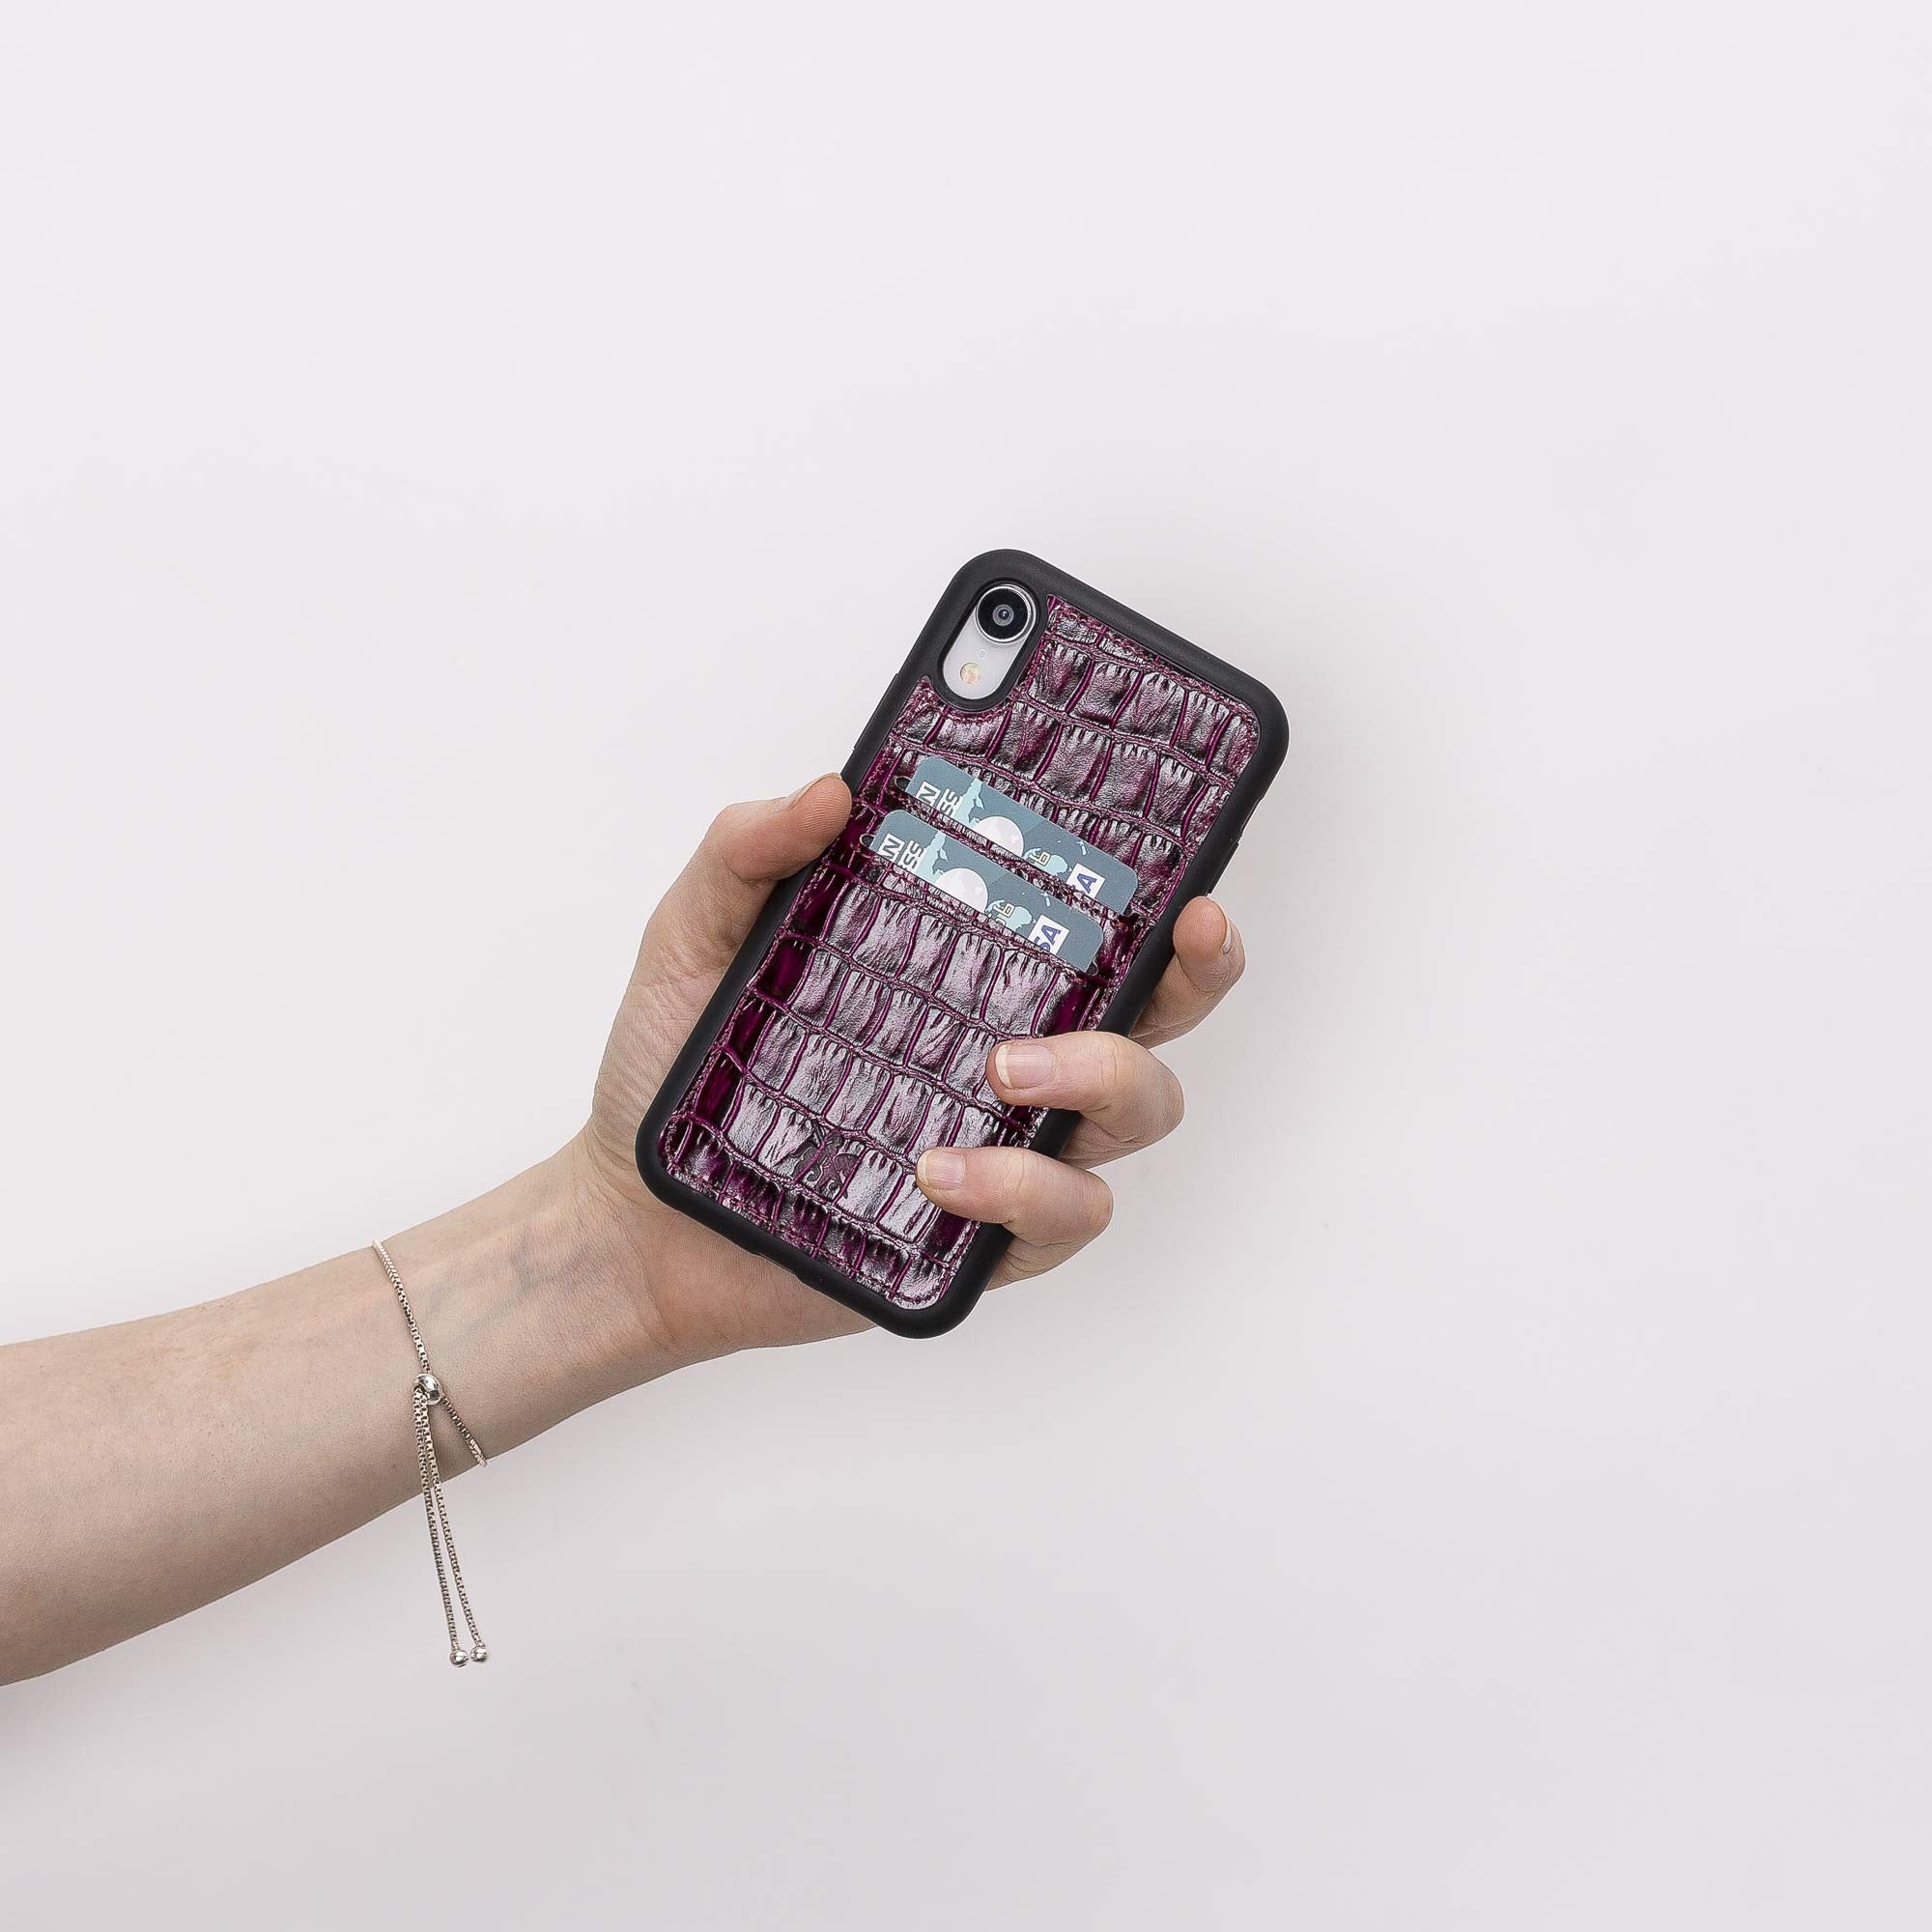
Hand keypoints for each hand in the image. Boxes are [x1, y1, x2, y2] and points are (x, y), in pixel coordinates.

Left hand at [574, 775, 1246, 1366]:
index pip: (1096, 924)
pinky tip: (940, 1171)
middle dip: (1194, 971)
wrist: (639, 1215)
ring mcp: (1011, 1147)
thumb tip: (831, 790)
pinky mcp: (989, 1239)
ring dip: (1100, 1076)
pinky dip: (1023, 1190)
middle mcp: (1012, 1054)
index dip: (1164, 892)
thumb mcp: (696, 935)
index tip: (1186, 862)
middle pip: (1159, 1013)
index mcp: (972, 972)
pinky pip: (1067, 1216)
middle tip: (1174, 936)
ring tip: (1004, 1070)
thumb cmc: (680, 1071)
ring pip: (1139, 1111)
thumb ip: (748, 851)